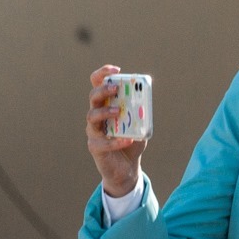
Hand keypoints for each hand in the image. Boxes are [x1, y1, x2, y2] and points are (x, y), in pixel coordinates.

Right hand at [86, 65, 144, 197]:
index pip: (98, 84)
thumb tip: (147, 100)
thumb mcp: (141, 125)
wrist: (127, 168)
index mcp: (106, 105)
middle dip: (103, 90)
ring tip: (118, 112)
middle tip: (116, 88)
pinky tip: (128, 140)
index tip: (115, 70)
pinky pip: (102, 142)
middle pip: (93, 97)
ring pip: (92, 116)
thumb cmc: (131, 142)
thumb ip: (142, 113)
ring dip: (105, 112)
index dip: (103, 74)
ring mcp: (93, 131)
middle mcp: (96, 115)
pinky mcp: (95, 147)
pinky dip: (116, 141)